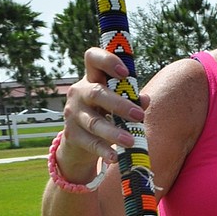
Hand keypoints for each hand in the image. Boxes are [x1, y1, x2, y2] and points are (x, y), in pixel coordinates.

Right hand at [60, 48, 149, 169]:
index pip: (93, 58)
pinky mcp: (72, 134)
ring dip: (113, 132)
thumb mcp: (117, 104)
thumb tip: (144, 99)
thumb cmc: (105, 114)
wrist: (80, 141)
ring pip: (94, 122)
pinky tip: (114, 157)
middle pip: (96, 93)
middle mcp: (80, 92)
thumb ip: (131, 99)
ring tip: (130, 141)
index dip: (107, 61)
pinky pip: (89, 143)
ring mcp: (73, 113)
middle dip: (119, 104)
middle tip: (139, 116)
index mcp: (92, 78)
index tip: (125, 72)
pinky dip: (103, 150)